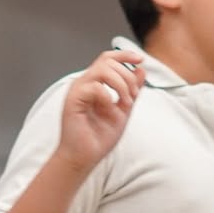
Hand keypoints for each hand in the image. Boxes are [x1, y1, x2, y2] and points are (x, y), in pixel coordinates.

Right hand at [58, 50, 144, 173]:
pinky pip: (94, 87)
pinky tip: (111, 110)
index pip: (108, 58)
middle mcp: (85, 83)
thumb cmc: (99, 137)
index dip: (124, 54)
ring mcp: (78, 90)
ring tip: (125, 103)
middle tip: (132, 97)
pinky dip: (108, 97)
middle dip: (127, 76)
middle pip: (107, 61)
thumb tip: (140, 69)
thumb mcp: (123, 110)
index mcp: (95, 83)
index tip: (140, 59)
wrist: (85, 157)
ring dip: (121, 84)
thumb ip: (132, 90)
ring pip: (102, 69)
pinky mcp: (73, 100)